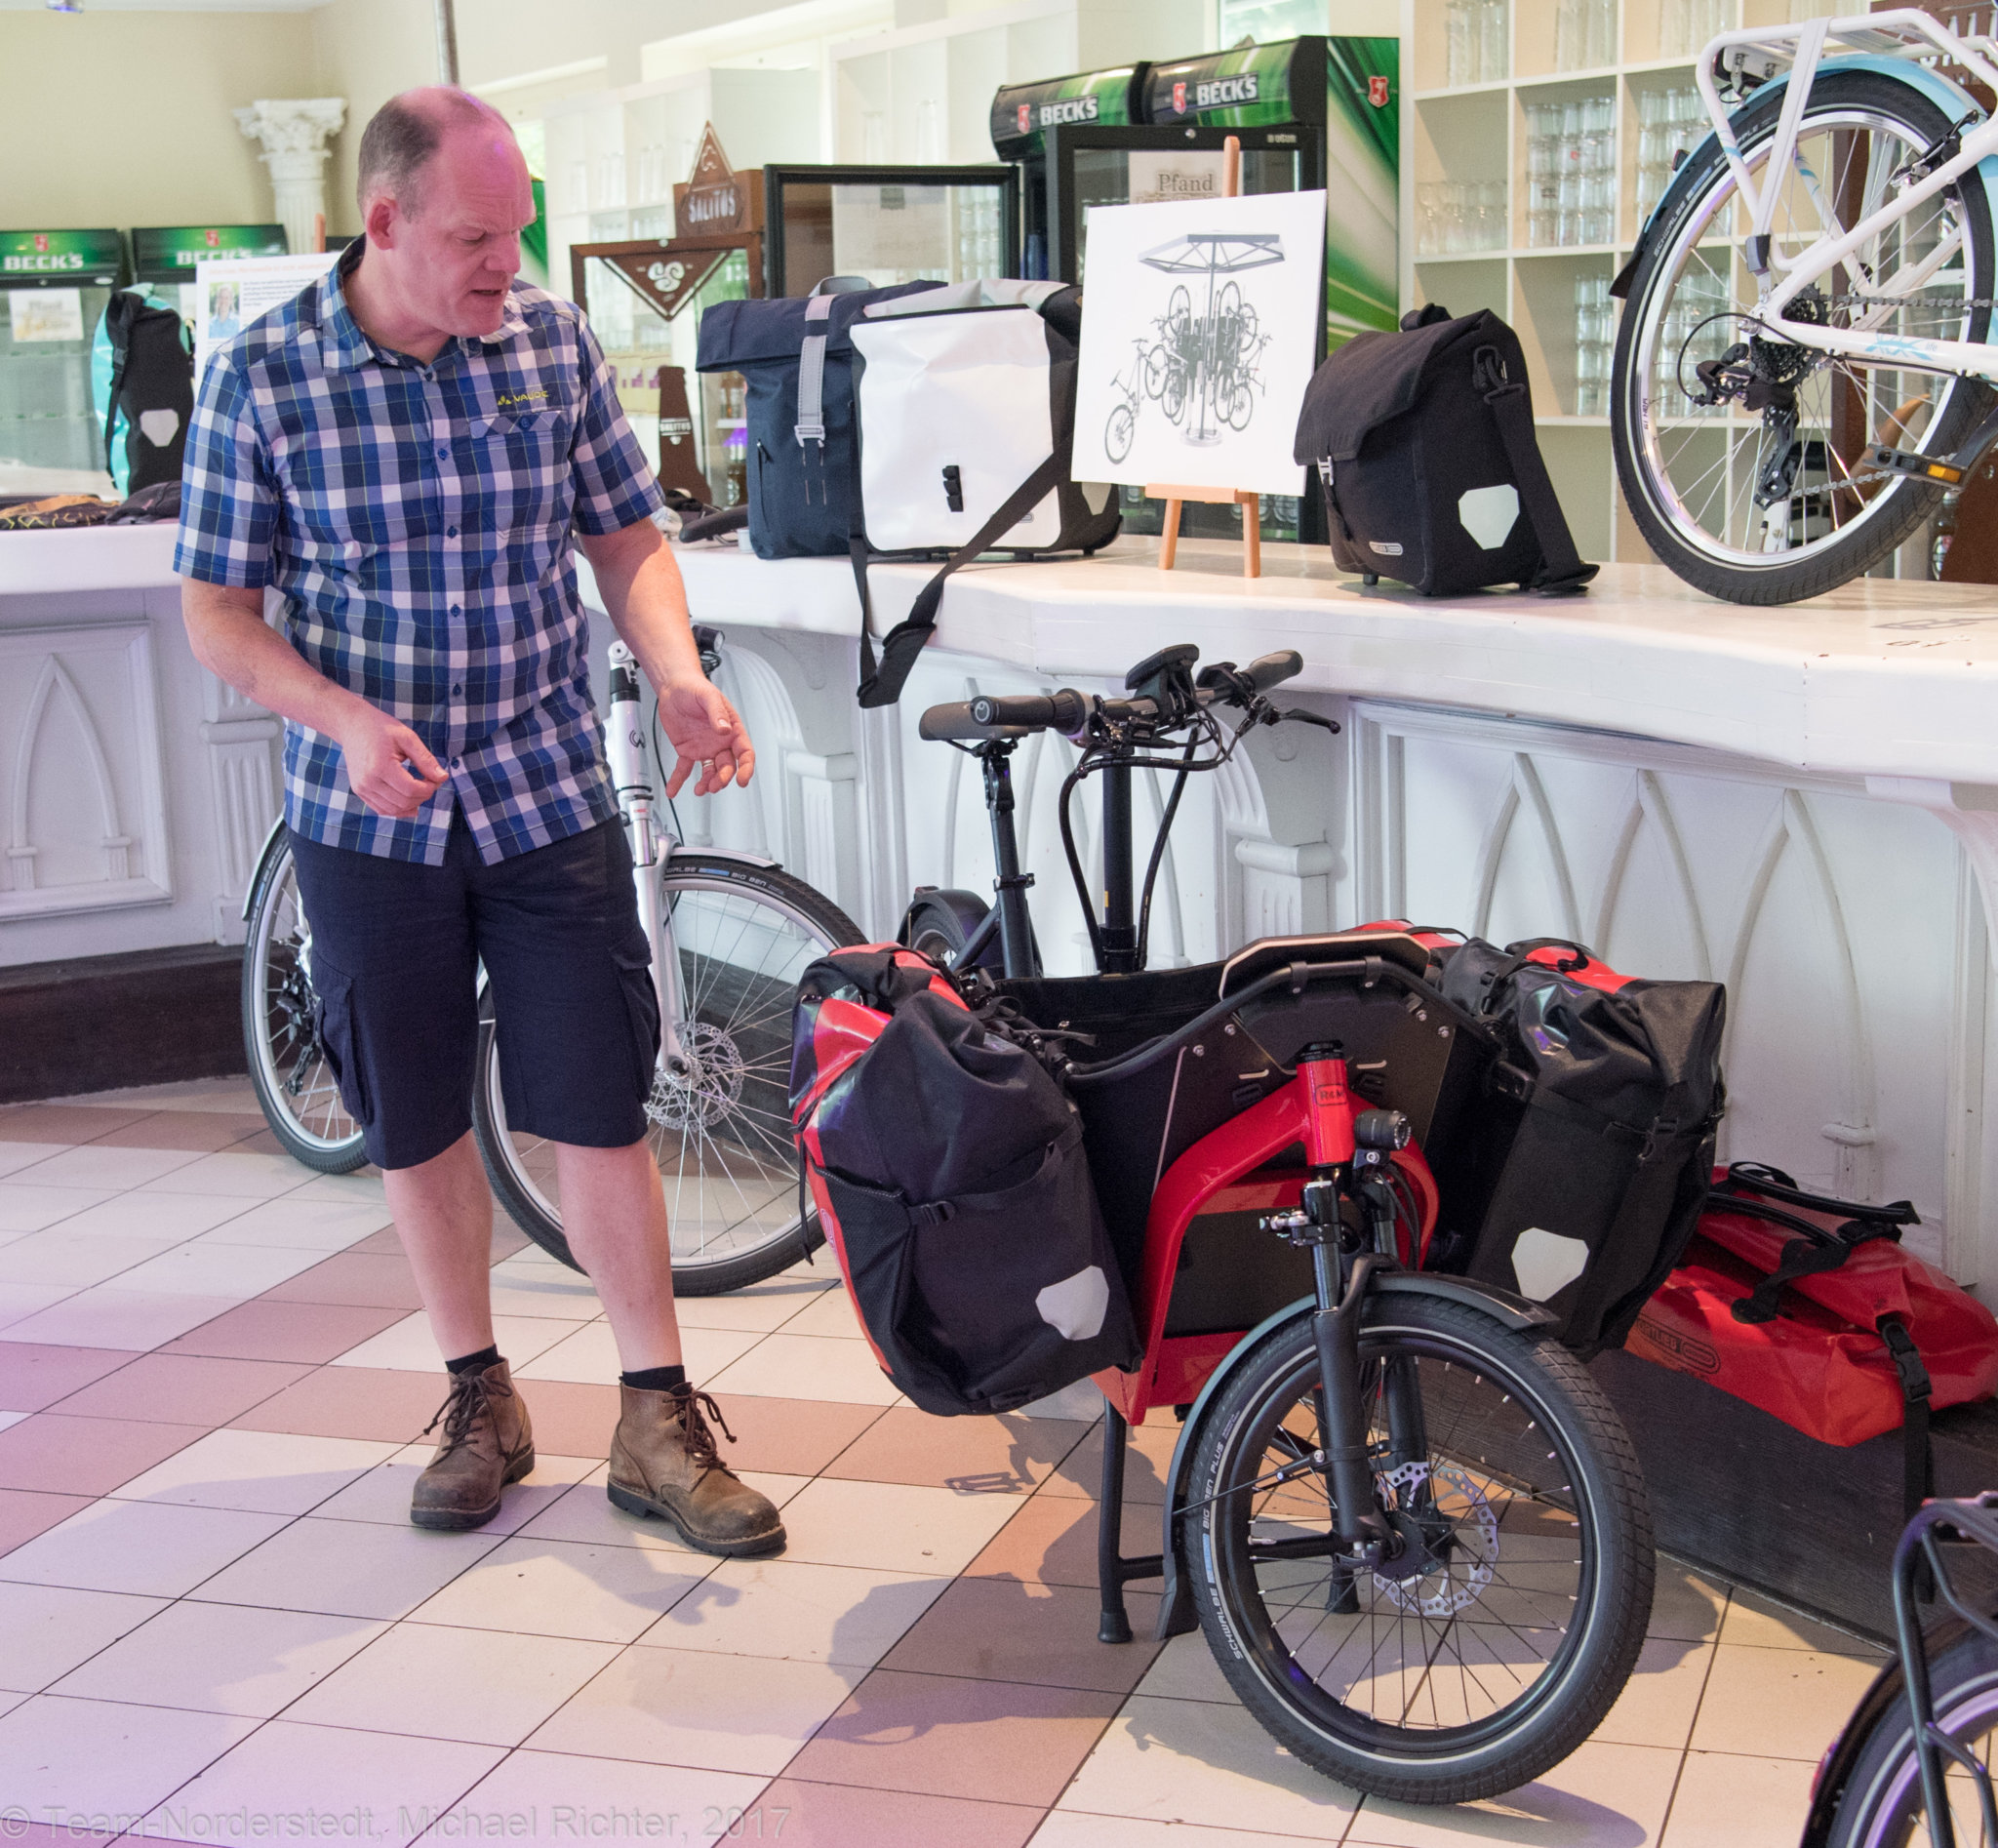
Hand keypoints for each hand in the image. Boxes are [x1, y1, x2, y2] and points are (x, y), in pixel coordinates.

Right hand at [336, 703, 448, 818]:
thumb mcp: (407, 737)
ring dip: (413, 804)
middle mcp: (368, 781)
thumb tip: (442, 778)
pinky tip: (411, 803)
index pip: (411, 789)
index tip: (436, 778)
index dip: (429, 788)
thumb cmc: (381, 728)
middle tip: (431, 782)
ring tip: (421, 789)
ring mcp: (361, 788)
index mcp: (380, 766)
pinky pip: (382, 809)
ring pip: (394, 809)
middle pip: (404, 802)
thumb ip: (425, 759)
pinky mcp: (359, 791)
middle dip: (423, 795)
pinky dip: (398, 809)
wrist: (352, 726)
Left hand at [657, 675, 754, 797]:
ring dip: (706, 782)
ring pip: (710, 772)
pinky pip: (684, 769)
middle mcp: (720, 742)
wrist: (674, 687)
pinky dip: (678, 781)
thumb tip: (724, 729)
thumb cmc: (695, 688)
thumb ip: (717, 713)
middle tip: (714, 785)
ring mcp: (705, 748)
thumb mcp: (708, 696)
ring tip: (700, 790)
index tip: (742, 780)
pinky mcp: (688, 751)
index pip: (745, 752)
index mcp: (732, 729)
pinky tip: (673, 790)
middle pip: (727, 766)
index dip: (746, 768)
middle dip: (722, 778)